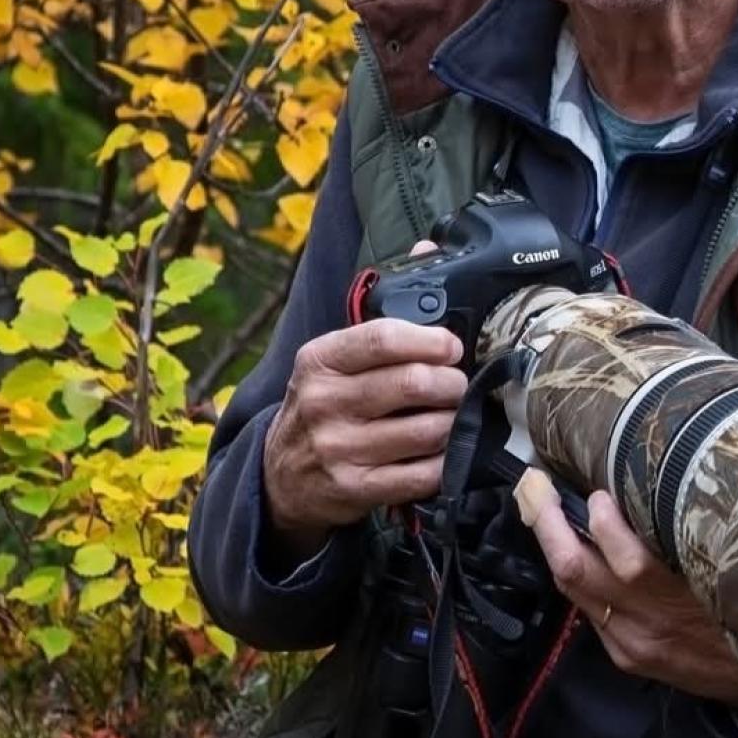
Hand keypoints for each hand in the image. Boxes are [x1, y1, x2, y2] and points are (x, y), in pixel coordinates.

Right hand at [262, 282, 465, 560]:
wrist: (279, 476)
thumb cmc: (322, 404)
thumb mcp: (332, 357)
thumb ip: (380, 315)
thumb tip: (429, 248)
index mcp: (320, 360)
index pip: (383, 338)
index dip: (431, 340)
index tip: (452, 346)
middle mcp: (324, 402)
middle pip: (413, 384)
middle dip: (452, 383)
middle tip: (458, 385)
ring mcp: (338, 449)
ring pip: (426, 430)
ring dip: (454, 422)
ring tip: (455, 416)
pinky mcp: (355, 489)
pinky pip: (422, 474)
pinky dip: (445, 461)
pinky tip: (444, 451)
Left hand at [514, 469, 737, 708]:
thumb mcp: (733, 564)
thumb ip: (696, 529)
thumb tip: (663, 481)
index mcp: (683, 599)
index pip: (628, 560)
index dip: (604, 520)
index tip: (599, 493)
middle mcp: (648, 624)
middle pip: (577, 569)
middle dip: (549, 523)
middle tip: (537, 485)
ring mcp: (631, 643)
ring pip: (573, 589)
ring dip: (554, 544)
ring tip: (543, 506)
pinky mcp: (626, 657)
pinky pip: (588, 609)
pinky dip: (577, 573)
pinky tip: (572, 546)